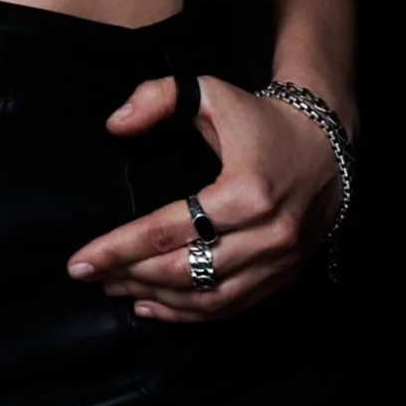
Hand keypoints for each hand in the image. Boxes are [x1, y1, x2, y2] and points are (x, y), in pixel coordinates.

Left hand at [65, 74, 342, 320]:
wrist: (326, 143)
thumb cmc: (260, 119)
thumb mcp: (208, 92)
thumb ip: (157, 98)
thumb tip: (115, 123)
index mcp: (244, 191)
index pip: (167, 230)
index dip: (118, 249)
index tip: (79, 261)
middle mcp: (266, 233)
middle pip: (183, 269)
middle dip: (128, 276)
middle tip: (88, 276)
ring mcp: (279, 260)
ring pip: (207, 296)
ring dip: (155, 299)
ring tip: (114, 290)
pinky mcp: (284, 274)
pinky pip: (232, 306)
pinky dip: (190, 313)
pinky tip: (155, 307)